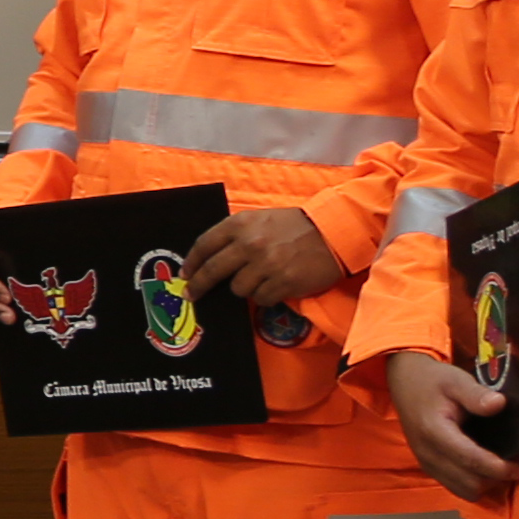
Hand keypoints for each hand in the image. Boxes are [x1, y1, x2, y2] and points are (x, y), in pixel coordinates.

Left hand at [182, 208, 344, 308]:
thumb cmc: (294, 226)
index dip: (191, 263)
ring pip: (238, 289)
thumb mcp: (260, 219)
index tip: (185, 274)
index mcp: (240, 224)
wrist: (333, 232)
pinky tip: (276, 285)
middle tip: (192, 294)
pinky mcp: (284, 283)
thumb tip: (211, 257)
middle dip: (199, 285)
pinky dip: (266, 296)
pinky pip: (261, 299)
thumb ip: (236, 235)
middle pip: (213, 271)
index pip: (204, 245)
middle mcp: (250, 244)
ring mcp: (266, 265)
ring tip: (262, 278)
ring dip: (246, 288)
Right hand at [381, 350, 517, 502]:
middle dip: (495, 479)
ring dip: (485, 484)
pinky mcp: (427, 466)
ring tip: (501, 469)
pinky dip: (473, 483)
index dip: (498, 469)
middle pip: (469, 483)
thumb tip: (500, 404)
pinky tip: (484, 468)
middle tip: (517, 467)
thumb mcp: (456, 380)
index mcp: (434, 431)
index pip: (470, 460)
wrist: (405, 382)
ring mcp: (426, 462)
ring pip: (463, 490)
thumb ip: (476, 394)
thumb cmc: (433, 380)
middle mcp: (428, 453)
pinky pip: (455, 487)